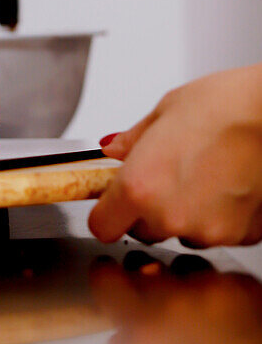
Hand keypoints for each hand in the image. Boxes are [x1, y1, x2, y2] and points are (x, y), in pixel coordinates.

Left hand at [89, 65, 261, 246]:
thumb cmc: (224, 106)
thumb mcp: (165, 112)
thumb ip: (132, 140)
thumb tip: (114, 150)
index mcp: (139, 186)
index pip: (103, 226)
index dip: (107, 212)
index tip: (112, 201)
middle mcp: (170, 217)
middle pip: (143, 230)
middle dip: (148, 208)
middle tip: (167, 173)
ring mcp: (208, 232)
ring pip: (182, 232)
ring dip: (186, 212)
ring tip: (204, 172)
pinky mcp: (240, 236)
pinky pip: (218, 231)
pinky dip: (219, 215)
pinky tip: (228, 183)